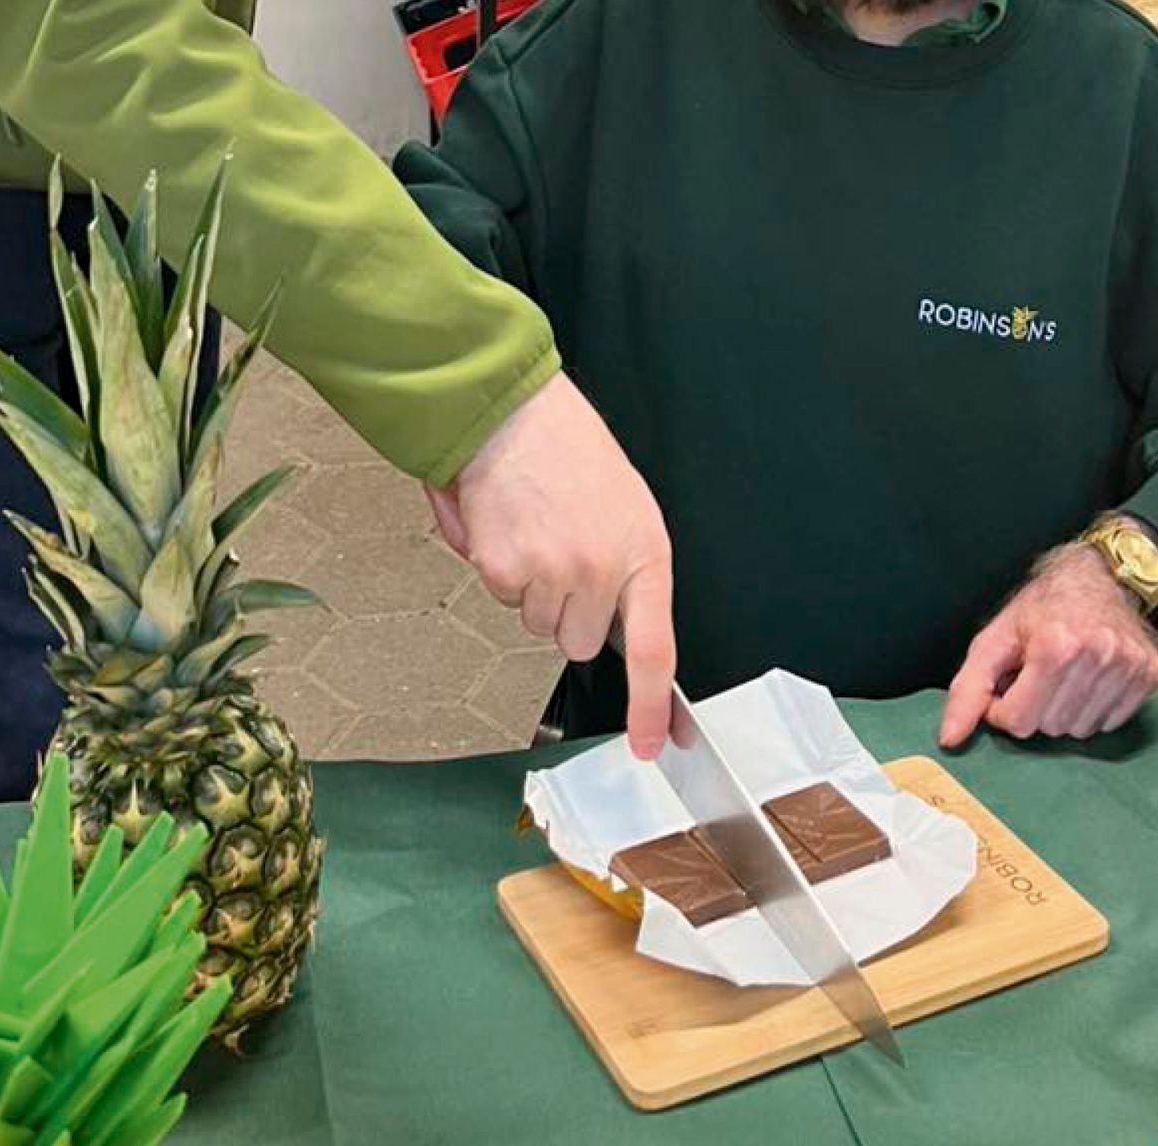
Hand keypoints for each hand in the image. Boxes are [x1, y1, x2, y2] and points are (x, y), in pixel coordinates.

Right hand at [428, 374, 678, 755]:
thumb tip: (616, 625)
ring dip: (534, 589)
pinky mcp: (505, 572)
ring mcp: (552, 575)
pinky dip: (502, 571)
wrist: (513, 415)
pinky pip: (504, 598)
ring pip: (538, 622)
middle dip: (568, 611)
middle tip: (563, 554)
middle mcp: (602, 571)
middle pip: (579, 641)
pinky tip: (510, 529)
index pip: (655, 647)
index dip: (649, 705)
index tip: (651, 743)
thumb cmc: (571, 454)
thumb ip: (627, 568)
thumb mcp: (626, 508)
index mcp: (645, 554)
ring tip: (537, 532)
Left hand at [937, 545, 1157, 749]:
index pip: (1018, 721)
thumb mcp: (995, 639)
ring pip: (1082, 730)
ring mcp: (1129, 666)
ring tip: (1067, 676)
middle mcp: (1099, 656)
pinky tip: (1092, 679)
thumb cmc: (1043, 607)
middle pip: (1051, 728)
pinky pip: (1112, 724)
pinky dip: (1096, 709)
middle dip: (1037, 708)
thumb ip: (968, 689)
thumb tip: (950, 739)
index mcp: (1056, 646)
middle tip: (1041, 675)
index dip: (1005, 706)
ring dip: (1067, 711)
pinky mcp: (1150, 674)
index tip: (1012, 681)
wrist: (1102, 574)